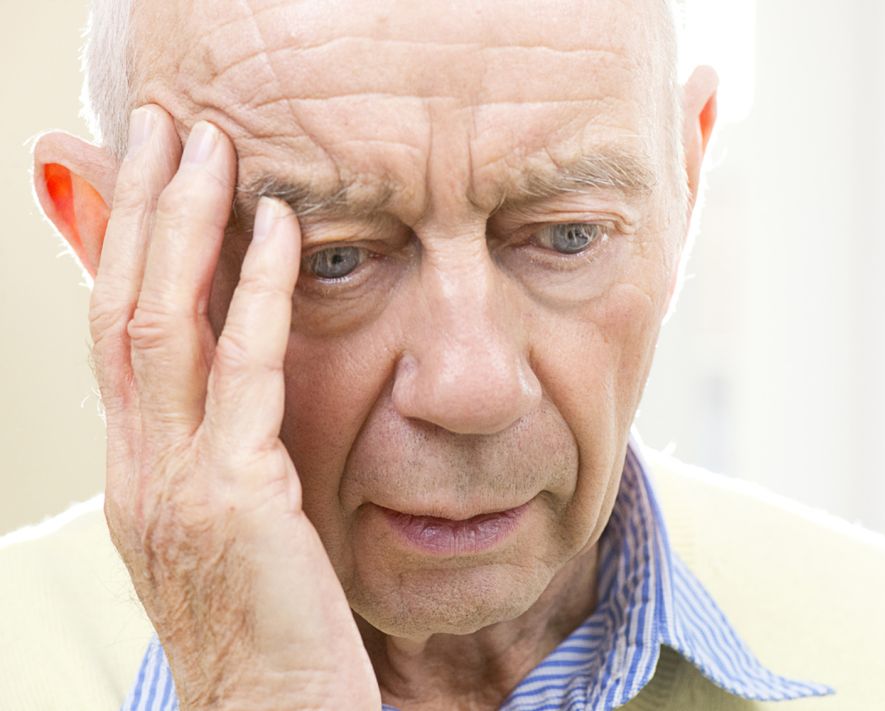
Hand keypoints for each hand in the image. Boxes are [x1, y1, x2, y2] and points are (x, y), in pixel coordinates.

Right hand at [90, 105, 379, 709]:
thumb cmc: (266, 633)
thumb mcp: (232, 531)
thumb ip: (226, 456)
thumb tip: (243, 393)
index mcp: (136, 476)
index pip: (114, 338)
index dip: (122, 250)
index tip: (142, 178)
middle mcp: (138, 471)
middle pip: (120, 311)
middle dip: (137, 211)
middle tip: (162, 128)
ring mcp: (175, 485)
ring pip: (161, 324)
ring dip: (182, 225)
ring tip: (206, 145)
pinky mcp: (237, 501)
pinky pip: (245, 373)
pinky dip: (258, 292)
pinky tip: (277, 230)